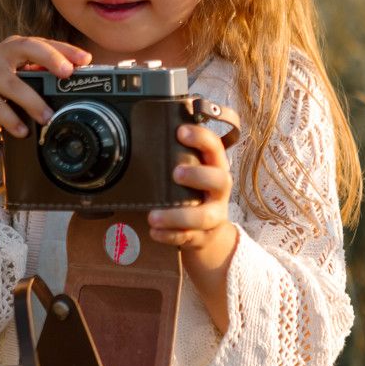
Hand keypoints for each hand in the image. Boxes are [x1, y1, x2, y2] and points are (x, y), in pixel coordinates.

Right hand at [0, 35, 91, 142]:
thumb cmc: (3, 94)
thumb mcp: (25, 83)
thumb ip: (45, 79)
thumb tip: (78, 84)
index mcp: (17, 47)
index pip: (44, 43)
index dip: (65, 49)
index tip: (85, 59)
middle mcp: (0, 53)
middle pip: (27, 48)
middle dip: (50, 59)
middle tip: (67, 73)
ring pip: (11, 83)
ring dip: (32, 101)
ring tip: (48, 117)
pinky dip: (11, 119)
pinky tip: (23, 130)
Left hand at [148, 124, 237, 332]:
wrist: (208, 232)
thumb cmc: (193, 191)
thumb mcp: (192, 170)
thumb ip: (177, 154)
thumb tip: (145, 127)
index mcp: (215, 167)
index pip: (215, 147)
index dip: (201, 138)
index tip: (181, 132)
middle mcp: (219, 190)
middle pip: (219, 180)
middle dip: (198, 175)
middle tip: (176, 173)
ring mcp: (214, 215)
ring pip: (204, 216)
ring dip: (178, 215)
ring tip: (153, 217)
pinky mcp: (203, 236)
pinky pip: (188, 238)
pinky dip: (170, 235)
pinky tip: (154, 232)